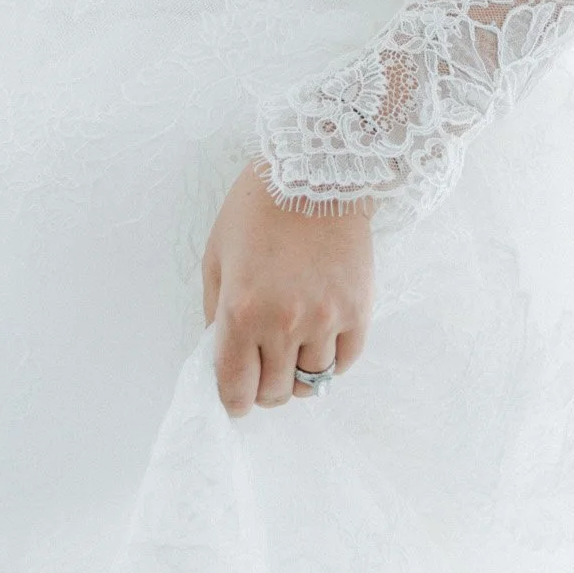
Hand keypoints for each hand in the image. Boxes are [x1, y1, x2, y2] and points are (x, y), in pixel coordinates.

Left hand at [200, 158, 373, 416]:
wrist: (316, 171)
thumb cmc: (257, 209)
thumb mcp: (216, 256)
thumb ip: (215, 314)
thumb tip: (222, 357)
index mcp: (241, 311)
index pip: (236, 390)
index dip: (233, 402)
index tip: (236, 395)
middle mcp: (284, 323)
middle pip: (275, 393)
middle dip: (264, 389)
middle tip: (263, 368)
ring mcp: (325, 319)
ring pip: (312, 383)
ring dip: (298, 375)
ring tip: (293, 351)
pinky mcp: (358, 310)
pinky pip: (344, 363)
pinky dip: (330, 361)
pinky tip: (320, 339)